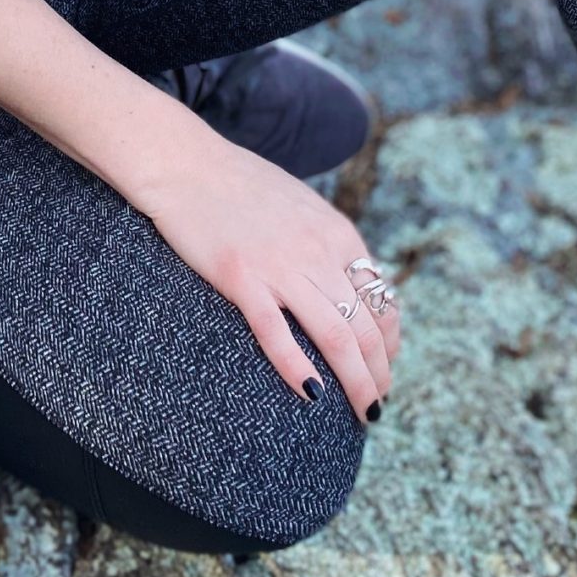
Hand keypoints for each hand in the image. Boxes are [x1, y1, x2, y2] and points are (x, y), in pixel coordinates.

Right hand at [132, 128, 401, 420]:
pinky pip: (277, 334)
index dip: (390, 340)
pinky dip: (299, 369)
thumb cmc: (240, 185)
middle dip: (379, 371)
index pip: (380, 298)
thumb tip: (347, 283)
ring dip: (356, 381)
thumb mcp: (302, 206)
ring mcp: (281, 266)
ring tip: (363, 412)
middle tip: (378, 403)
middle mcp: (318, 250)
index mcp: (337, 232)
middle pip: (365, 325)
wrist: (186, 164)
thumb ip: (326, 243)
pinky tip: (312, 396)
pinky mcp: (242, 279)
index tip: (385, 365)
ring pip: (335, 336)